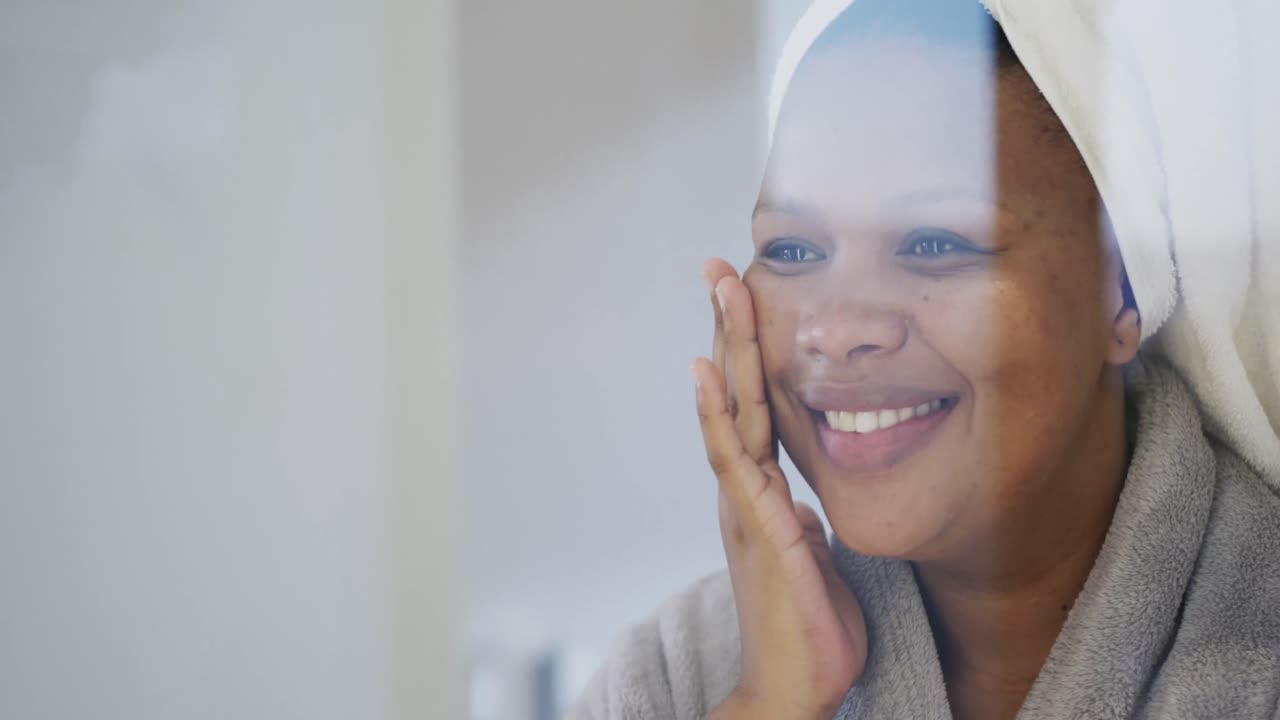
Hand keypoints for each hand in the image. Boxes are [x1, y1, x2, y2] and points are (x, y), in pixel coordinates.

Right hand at [694, 259, 866, 719]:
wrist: (794, 690)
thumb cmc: (808, 632)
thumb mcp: (814, 564)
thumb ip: (803, 529)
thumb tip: (803, 510)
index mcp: (764, 494)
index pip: (754, 408)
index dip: (748, 354)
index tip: (746, 300)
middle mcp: (747, 490)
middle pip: (734, 393)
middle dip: (728, 327)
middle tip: (719, 265)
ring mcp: (747, 505)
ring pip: (730, 410)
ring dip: (725, 346)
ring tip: (719, 288)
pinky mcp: (758, 527)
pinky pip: (735, 459)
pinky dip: (716, 413)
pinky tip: (707, 371)